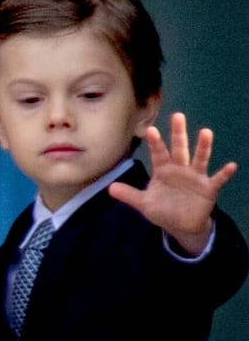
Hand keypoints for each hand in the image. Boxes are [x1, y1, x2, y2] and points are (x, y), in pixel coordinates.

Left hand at [110, 112, 237, 254]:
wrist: (181, 225)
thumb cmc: (163, 209)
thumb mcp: (144, 203)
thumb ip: (130, 195)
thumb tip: (110, 188)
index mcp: (163, 171)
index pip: (158, 154)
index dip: (155, 143)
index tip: (150, 130)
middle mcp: (180, 169)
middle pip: (179, 149)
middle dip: (178, 134)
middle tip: (177, 115)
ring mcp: (195, 177)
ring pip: (199, 159)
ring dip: (203, 147)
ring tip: (206, 132)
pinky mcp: (209, 188)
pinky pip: (218, 179)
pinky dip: (224, 173)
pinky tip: (231, 166)